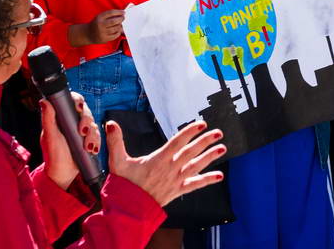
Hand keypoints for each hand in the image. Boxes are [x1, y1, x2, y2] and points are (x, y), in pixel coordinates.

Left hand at [41, 93, 98, 189]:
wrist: (63, 174)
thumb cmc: (53, 156)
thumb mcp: (50, 136)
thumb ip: (48, 118)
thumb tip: (44, 101)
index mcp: (62, 118)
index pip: (72, 102)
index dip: (78, 101)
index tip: (79, 107)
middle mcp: (73, 122)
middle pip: (86, 112)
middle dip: (86, 121)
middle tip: (82, 131)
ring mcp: (82, 131)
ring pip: (94, 124)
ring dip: (92, 135)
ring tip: (86, 146)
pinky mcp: (89, 139)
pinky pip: (98, 135)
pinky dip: (96, 142)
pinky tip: (92, 149)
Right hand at [86, 9, 125, 44]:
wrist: (87, 34)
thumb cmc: (96, 24)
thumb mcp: (100, 17)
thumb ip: (110, 15)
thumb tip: (122, 13)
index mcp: (99, 18)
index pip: (111, 13)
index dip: (119, 12)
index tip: (123, 12)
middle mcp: (100, 25)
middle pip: (114, 21)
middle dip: (121, 19)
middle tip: (123, 18)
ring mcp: (102, 32)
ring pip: (116, 28)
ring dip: (120, 26)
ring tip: (120, 25)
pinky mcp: (104, 39)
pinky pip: (115, 35)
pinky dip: (118, 32)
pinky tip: (118, 30)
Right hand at [106, 119, 225, 206]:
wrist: (127, 209)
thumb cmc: (123, 185)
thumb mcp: (117, 162)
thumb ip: (116, 142)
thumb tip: (110, 124)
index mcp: (158, 160)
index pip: (177, 142)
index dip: (189, 132)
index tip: (201, 124)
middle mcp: (170, 169)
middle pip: (191, 152)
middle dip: (205, 141)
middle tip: (218, 133)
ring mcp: (175, 180)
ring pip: (196, 166)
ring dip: (210, 157)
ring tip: (223, 148)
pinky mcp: (178, 191)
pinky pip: (195, 185)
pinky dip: (207, 180)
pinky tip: (220, 176)